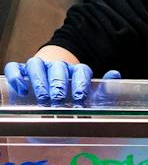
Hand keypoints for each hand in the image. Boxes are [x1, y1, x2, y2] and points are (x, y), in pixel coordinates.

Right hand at [4, 59, 119, 105]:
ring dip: (39, 80)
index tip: (80, 97)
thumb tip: (115, 74)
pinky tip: (22, 90)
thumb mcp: (90, 95)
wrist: (52, 96)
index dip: (80, 82)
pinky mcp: (20, 72)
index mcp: (76, 71)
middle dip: (59, 83)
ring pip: (36, 64)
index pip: (81, 70)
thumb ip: (103, 88)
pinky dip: (16, 77)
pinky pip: (14, 68)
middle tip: (59, 99)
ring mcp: (38, 67)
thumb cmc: (72, 97)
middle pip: (58, 67)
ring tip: (43, 98)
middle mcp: (57, 66)